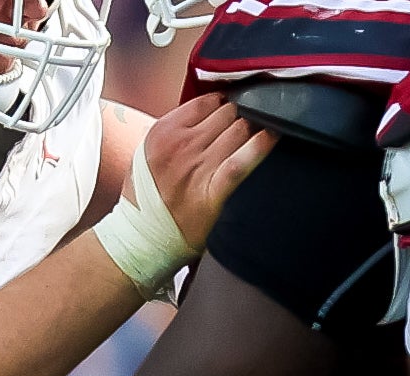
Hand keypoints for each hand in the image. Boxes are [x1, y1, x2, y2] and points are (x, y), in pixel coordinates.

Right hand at [137, 96, 273, 256]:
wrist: (142, 238)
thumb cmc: (148, 195)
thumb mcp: (148, 153)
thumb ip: (176, 129)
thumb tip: (212, 108)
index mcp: (162, 133)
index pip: (208, 101)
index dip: (220, 106)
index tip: (223, 116)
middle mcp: (179, 146)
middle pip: (228, 112)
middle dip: (235, 120)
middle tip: (233, 135)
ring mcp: (197, 167)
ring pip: (241, 129)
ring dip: (249, 133)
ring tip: (247, 143)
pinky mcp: (213, 189)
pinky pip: (244, 158)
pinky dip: (261, 145)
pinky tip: (271, 137)